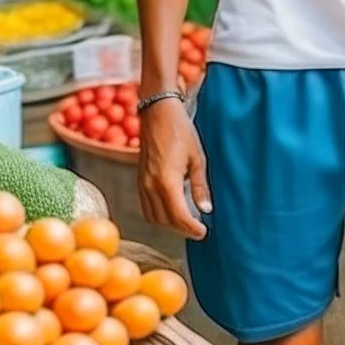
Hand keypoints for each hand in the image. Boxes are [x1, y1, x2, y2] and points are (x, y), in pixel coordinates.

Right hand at [137, 96, 211, 238]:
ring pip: (153, 217)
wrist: (158, 113)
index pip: (178, 216)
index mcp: (167, 180)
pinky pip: (146, 207)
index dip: (192, 229)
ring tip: (186, 223)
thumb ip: (200, 186)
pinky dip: (158, 216)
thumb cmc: (180, 131)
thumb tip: (206, 210)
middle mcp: (150, 185)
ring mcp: (141, 183)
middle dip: (182, 229)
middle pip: (165, 221)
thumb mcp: (197, 158)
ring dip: (169, 225)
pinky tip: (171, 211)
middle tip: (198, 229)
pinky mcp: (138, 180)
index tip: (204, 232)